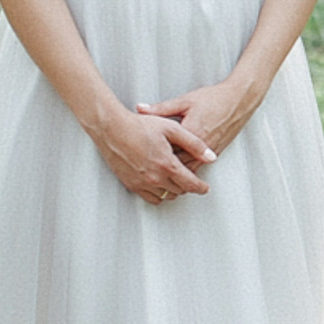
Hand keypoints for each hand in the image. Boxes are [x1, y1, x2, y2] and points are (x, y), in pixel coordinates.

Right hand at [90, 104, 215, 204]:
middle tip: (189, 179)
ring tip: (175, 179)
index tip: (205, 188)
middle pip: (179, 191)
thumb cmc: (139, 126)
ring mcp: (141, 183)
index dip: (201, 187)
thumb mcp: (172, 129)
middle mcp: (154, 177)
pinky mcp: (131, 184)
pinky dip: (159, 194)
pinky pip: (150, 198)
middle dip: (187, 186)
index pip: (191, 184)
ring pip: (166, 196)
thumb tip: (211, 156)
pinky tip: (160, 184)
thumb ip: (194, 144)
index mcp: (167, 164)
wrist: (112, 128)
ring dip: (173, 190)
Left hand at [137, 77, 262, 162]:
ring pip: (190, 170)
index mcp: (192, 133)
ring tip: (161, 177)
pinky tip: (179, 172)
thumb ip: (161, 108)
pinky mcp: (216, 152)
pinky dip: (188, 170)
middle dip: (163, 169)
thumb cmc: (214, 99)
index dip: (153, 156)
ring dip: (177, 174)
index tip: (139, 158)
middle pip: (179, 165)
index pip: (168, 150)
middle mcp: (202, 146)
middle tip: (146, 172)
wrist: (239, 100)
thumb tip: (141, 109)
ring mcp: (210, 151)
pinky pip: (200, 167)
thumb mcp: (185, 101)